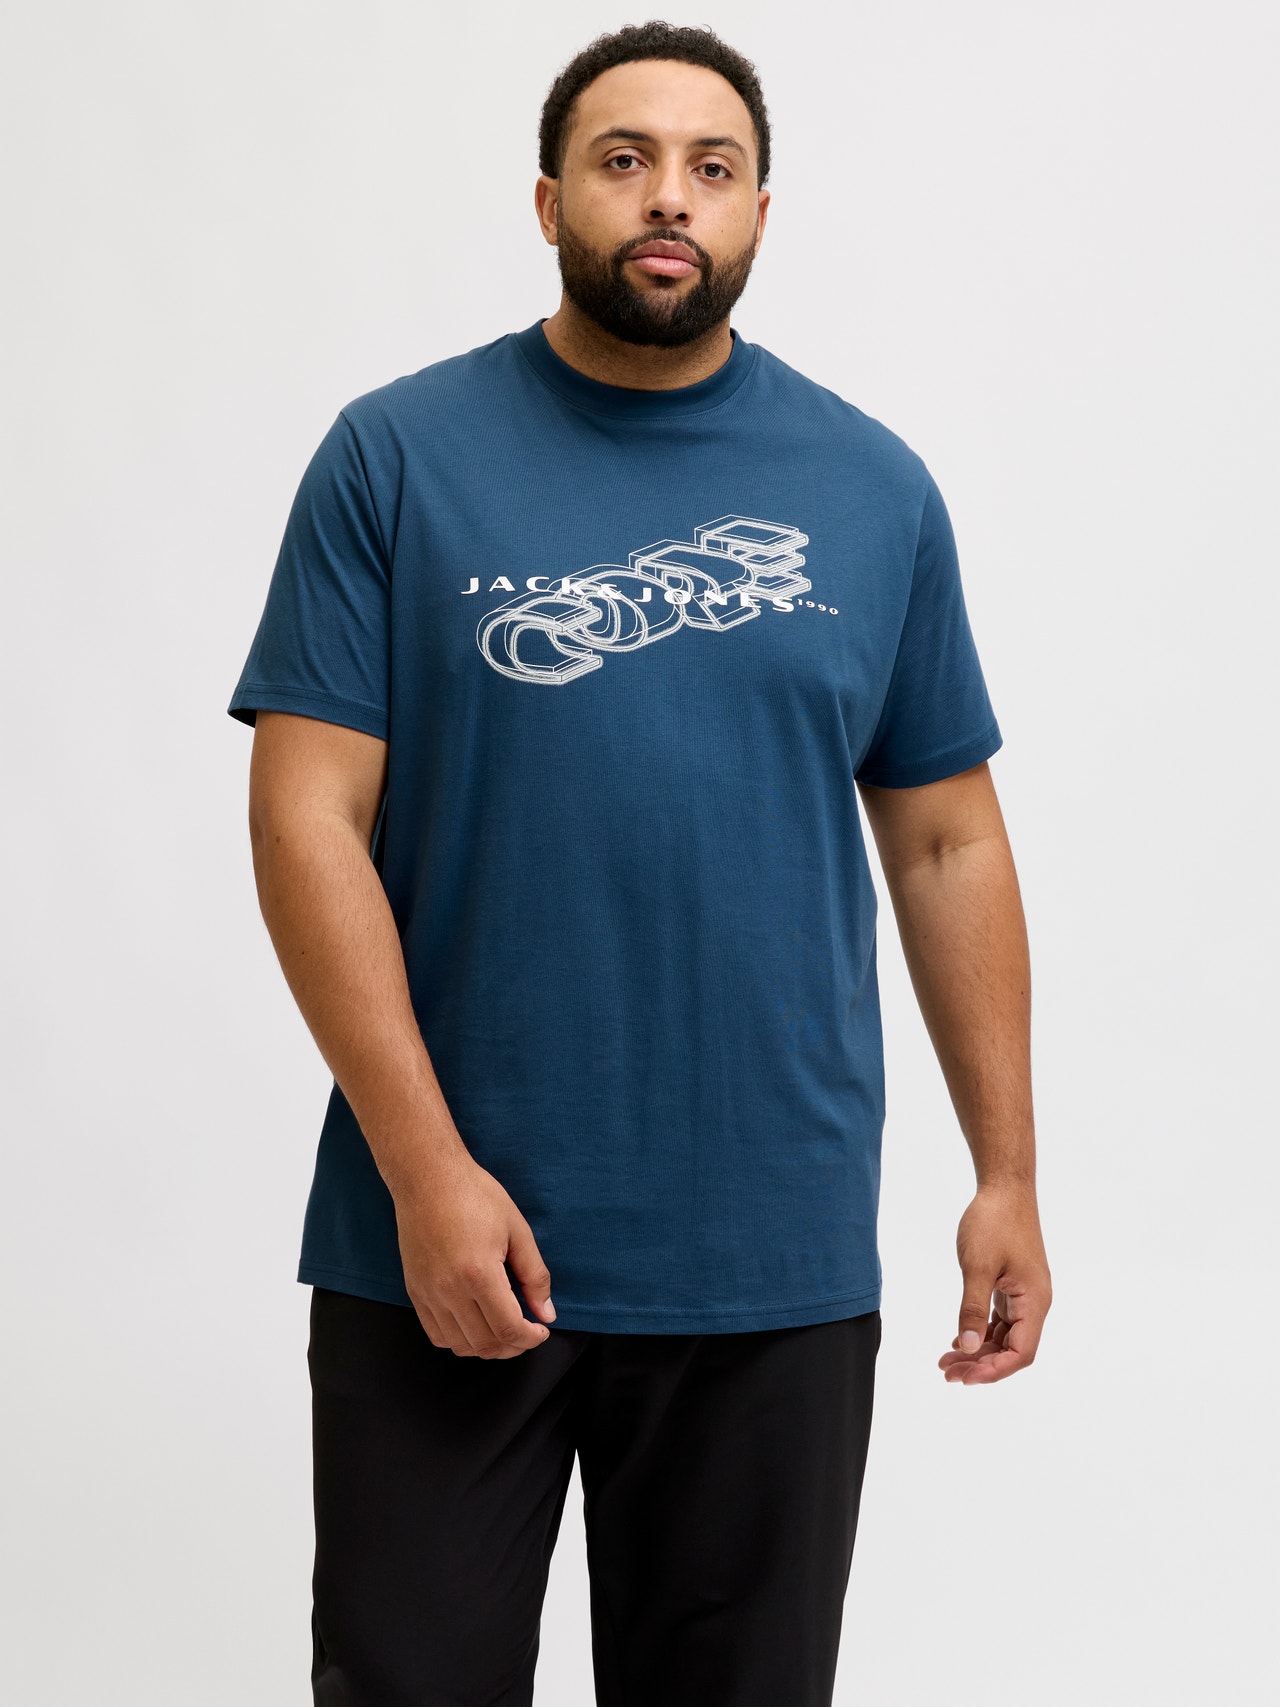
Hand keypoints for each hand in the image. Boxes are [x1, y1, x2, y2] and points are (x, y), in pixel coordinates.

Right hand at [393, 1153, 556, 1357]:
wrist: (428, 1178)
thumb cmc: (475, 1195)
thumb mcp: (517, 1229)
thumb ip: (534, 1275)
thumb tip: (547, 1313)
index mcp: (479, 1273)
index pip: (508, 1329)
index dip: (531, 1338)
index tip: (542, 1329)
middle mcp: (450, 1290)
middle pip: (486, 1344)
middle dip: (513, 1346)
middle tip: (527, 1332)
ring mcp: (428, 1293)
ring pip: (460, 1345)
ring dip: (487, 1347)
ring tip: (503, 1331)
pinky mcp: (414, 1291)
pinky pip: (437, 1334)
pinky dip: (459, 1340)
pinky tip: (475, 1325)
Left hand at [939, 1183, 1051, 1384]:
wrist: (1004, 1188)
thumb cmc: (994, 1222)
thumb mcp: (978, 1266)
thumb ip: (972, 1309)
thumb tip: (967, 1347)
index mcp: (1034, 1302)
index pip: (1021, 1353)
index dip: (994, 1371)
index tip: (965, 1378)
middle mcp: (1034, 1303)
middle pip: (1012, 1350)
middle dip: (981, 1365)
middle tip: (948, 1373)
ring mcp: (1023, 1295)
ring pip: (1004, 1337)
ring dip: (978, 1351)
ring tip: (946, 1362)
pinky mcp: (1011, 1286)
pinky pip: (999, 1320)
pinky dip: (979, 1332)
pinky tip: (957, 1340)